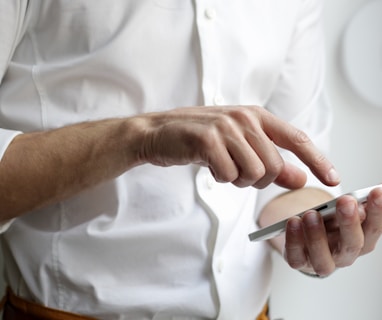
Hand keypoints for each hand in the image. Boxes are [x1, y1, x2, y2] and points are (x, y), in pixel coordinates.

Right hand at [139, 105, 339, 188]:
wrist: (158, 132)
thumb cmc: (200, 139)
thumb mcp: (239, 147)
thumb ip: (271, 162)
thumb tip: (301, 179)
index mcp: (256, 115)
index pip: (297, 139)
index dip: (318, 160)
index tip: (333, 179)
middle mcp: (245, 117)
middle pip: (274, 166)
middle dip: (258, 179)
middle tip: (237, 171)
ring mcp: (226, 127)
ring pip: (254, 173)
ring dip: (237, 180)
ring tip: (222, 166)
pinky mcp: (207, 140)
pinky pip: (229, 175)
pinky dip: (220, 178)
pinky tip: (208, 165)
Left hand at [284, 186, 381, 275]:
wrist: (303, 233)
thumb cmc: (326, 220)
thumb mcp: (339, 210)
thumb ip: (349, 205)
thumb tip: (357, 201)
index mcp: (361, 239)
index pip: (373, 228)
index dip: (377, 212)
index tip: (376, 192)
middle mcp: (345, 254)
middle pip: (352, 244)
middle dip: (349, 222)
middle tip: (346, 201)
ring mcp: (322, 262)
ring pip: (323, 258)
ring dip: (317, 236)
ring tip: (311, 214)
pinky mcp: (299, 262)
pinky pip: (296, 257)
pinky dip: (293, 240)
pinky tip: (293, 222)